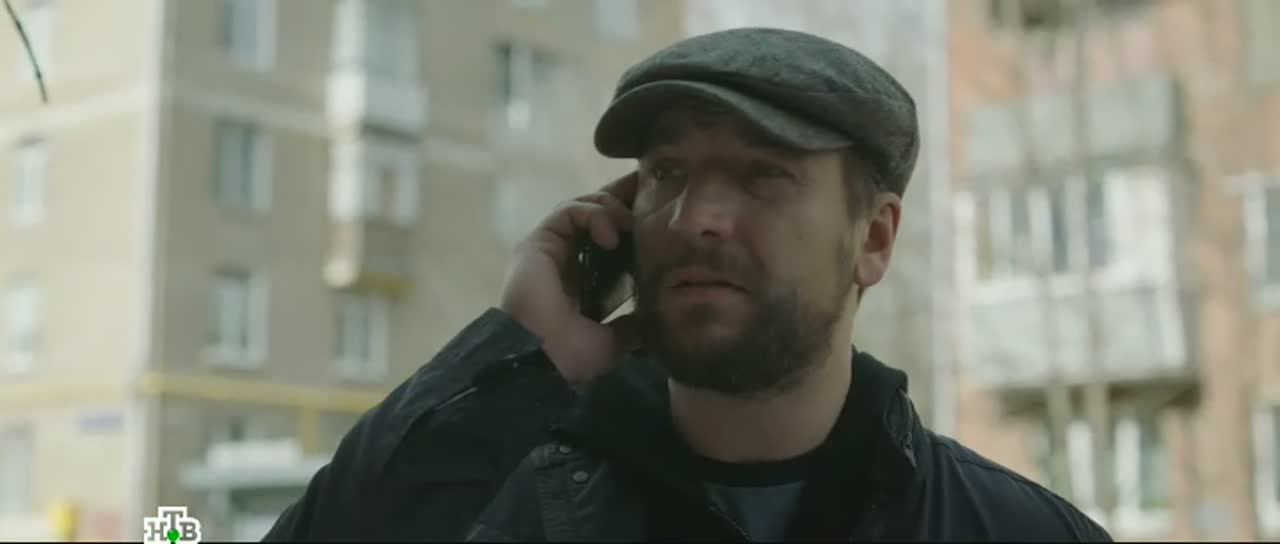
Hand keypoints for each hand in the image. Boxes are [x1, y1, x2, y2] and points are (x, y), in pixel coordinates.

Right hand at [499, 173, 641, 384]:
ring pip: (583, 206)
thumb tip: (654, 318)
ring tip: (630, 223)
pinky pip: (568, 211)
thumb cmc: (571, 356)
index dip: (632, 224)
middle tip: (653, 196)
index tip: (660, 218)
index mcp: (583, 281)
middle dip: (625, 201)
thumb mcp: (613, 342)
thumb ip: (631, 325)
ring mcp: (551, 248)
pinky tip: (611, 235)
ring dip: (611, 208)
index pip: (610, 238)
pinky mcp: (539, 240)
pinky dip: (593, 215)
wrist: (540, 361)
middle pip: (597, 214)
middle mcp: (566, 259)